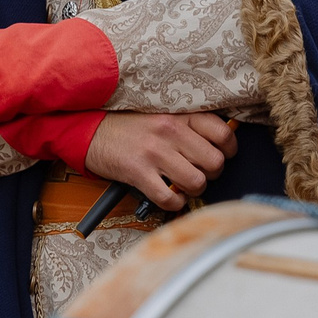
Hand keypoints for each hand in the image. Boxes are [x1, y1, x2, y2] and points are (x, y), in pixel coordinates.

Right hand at [85, 112, 238, 210]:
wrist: (88, 129)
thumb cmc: (128, 125)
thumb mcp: (162, 114)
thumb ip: (189, 125)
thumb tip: (222, 141)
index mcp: (180, 115)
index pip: (223, 133)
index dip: (229, 149)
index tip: (223, 154)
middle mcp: (170, 131)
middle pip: (215, 162)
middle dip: (212, 173)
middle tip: (201, 172)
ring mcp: (154, 152)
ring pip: (197, 182)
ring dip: (194, 189)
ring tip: (184, 185)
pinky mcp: (138, 173)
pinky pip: (170, 198)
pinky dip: (175, 203)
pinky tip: (170, 197)